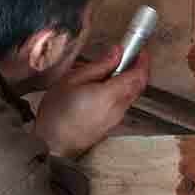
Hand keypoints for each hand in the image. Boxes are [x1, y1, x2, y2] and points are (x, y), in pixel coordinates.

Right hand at [34, 45, 149, 159]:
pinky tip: (94, 90)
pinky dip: (115, 93)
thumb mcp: (73, 79)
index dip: (142, 60)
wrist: (51, 143)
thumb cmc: (57, 113)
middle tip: (123, 57)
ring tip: (98, 74)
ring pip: (129, 94)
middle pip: (137, 85)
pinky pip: (120, 104)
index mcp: (110, 95)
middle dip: (134, 69)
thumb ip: (99, 65)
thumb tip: (116, 53)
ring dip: (122, 81)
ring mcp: (116, 119)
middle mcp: (118, 108)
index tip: (139, 50)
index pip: (138, 75)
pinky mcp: (110, 125)